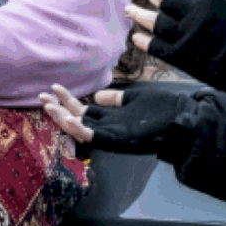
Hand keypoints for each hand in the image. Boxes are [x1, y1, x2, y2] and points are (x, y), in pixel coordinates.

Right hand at [40, 84, 190, 154]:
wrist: (183, 121)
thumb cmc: (164, 110)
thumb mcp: (136, 99)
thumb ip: (117, 99)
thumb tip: (98, 96)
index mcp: (111, 118)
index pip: (83, 109)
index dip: (67, 99)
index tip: (54, 86)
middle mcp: (108, 127)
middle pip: (76, 119)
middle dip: (57, 109)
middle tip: (41, 97)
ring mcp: (111, 134)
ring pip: (80, 130)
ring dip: (62, 119)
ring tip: (48, 107)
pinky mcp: (117, 139)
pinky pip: (94, 136)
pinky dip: (79, 129)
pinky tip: (68, 120)